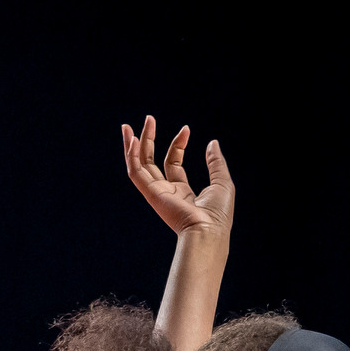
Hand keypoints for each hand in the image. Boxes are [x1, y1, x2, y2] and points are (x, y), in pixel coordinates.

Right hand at [121, 117, 233, 237]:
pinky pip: (135, 172)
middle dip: (148, 140)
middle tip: (149, 119)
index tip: (186, 129)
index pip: (174, 163)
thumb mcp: (222, 182)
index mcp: (183, 192)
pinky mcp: (150, 194)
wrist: (208, 232)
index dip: (178, 145)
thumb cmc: (218, 214)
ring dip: (132, 145)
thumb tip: (212, 142)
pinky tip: (131, 139)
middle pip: (151, 161)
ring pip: (139, 165)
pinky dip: (131, 155)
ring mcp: (157, 193)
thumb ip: (216, 162)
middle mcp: (167, 192)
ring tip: (127, 125)